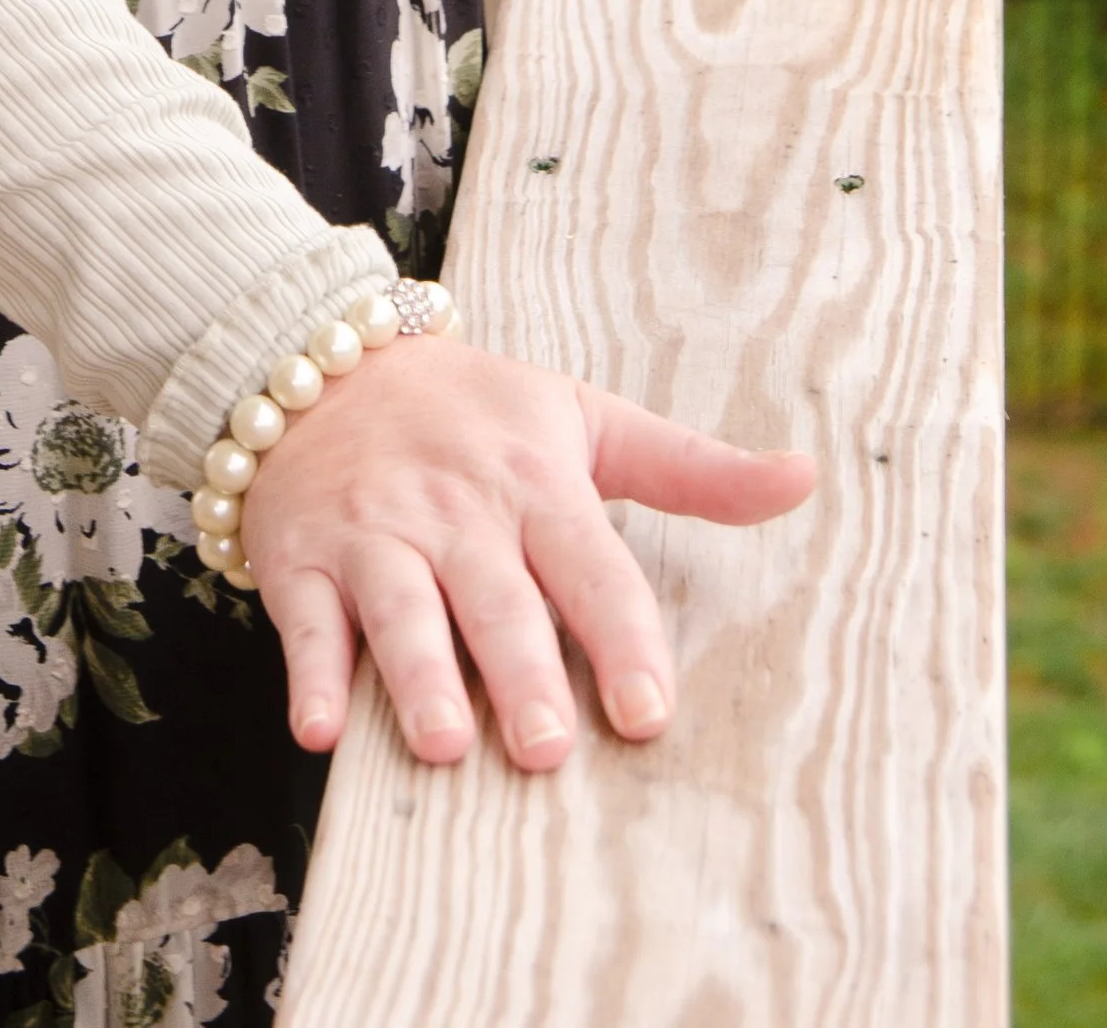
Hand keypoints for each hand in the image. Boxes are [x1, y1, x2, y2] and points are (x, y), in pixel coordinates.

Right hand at [243, 337, 814, 768]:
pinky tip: (319, 727)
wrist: (324, 356)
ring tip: (443, 744)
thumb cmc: (473, 411)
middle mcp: (456, 508)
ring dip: (418, 675)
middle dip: (520, 671)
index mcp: (534, 481)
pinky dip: (309, 671)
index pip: (590, 566)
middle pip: (495, 597)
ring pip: (401, 608)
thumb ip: (690, 467)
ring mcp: (373, 531)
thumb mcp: (583, 417)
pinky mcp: (302, 553)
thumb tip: (804, 477)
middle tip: (546, 750)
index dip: (621, 640)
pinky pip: (303, 617)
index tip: (648, 714)